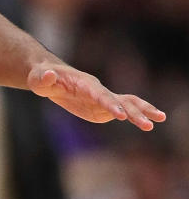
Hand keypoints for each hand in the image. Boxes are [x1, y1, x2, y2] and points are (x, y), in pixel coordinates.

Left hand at [28, 63, 165, 130]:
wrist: (48, 76)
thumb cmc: (41, 77)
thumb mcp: (37, 79)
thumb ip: (43, 78)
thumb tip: (49, 75)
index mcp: (82, 83)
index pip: (97, 94)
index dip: (108, 103)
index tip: (119, 114)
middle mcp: (96, 88)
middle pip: (116, 100)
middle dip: (130, 112)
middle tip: (146, 124)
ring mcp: (102, 97)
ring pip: (125, 102)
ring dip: (141, 111)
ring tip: (160, 119)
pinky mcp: (103, 105)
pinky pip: (124, 108)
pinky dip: (138, 112)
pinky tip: (153, 120)